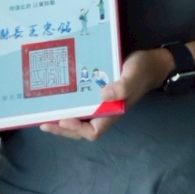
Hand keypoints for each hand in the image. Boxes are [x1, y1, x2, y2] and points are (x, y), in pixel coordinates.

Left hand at [40, 47, 170, 141]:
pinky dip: (69, 104)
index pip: (92, 131)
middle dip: (62, 128)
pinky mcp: (97, 93)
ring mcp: (100, 104)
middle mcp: (104, 112)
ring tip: (44, 114)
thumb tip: (103, 95)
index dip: (77, 129)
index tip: (63, 119)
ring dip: (62, 118)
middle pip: (81, 129)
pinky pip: (81, 104)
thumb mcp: (133, 76)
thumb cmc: (142, 70)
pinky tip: (58, 97)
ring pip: (79, 118)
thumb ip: (122, 87)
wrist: (151, 62)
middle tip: (43, 122)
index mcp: (112, 112)